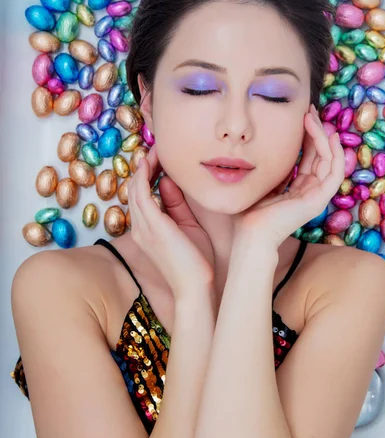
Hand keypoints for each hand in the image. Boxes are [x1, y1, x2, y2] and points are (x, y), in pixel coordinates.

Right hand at [128, 143, 214, 297]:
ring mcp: (143, 227)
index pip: (142, 197)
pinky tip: (151, 161)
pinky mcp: (152, 226)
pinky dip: (144, 175)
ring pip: (136, 188)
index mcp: (147, 230)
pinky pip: (142, 193)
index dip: (148, 176)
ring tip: (155, 150)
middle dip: (145, 167)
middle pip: (135, 189)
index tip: (160, 160)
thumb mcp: (187, 228)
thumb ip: (178, 206)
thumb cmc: (196, 263)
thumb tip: (170, 182)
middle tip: (157, 150)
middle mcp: (139, 228)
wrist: (196, 288)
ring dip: (144, 167)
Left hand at [234, 104, 344, 249]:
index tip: (301, 116)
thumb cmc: (250, 214)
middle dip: (316, 131)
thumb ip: (270, 170)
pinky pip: (334, 173)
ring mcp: (316, 196)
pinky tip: (329, 136)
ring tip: (313, 118)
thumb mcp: (262, 183)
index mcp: (297, 189)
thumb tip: (264, 148)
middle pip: (320, 156)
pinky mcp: (319, 200)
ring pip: (329, 160)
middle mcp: (310, 191)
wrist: (250, 234)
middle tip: (309, 111)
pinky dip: (334, 154)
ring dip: (323, 137)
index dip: (307, 136)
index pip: (309, 158)